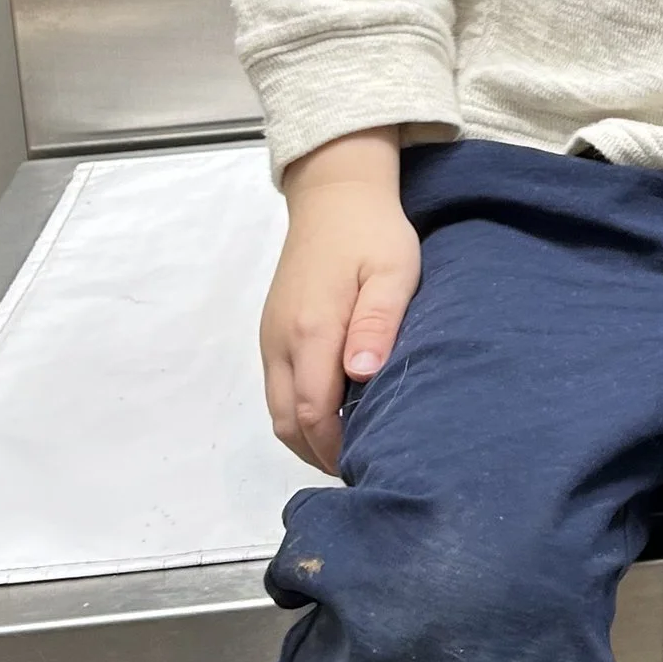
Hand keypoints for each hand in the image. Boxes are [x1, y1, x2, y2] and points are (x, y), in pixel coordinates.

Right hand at [260, 129, 419, 469]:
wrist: (334, 195)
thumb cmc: (373, 234)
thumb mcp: (392, 272)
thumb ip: (377, 323)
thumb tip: (359, 375)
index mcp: (311, 331)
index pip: (313, 415)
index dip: (338, 450)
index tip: (372, 464)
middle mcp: (281, 341)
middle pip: (288, 423)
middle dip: (321, 454)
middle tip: (365, 466)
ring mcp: (271, 337)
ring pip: (278, 410)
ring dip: (308, 436)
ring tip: (352, 446)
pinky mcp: (271, 331)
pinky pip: (278, 388)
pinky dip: (300, 412)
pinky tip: (336, 413)